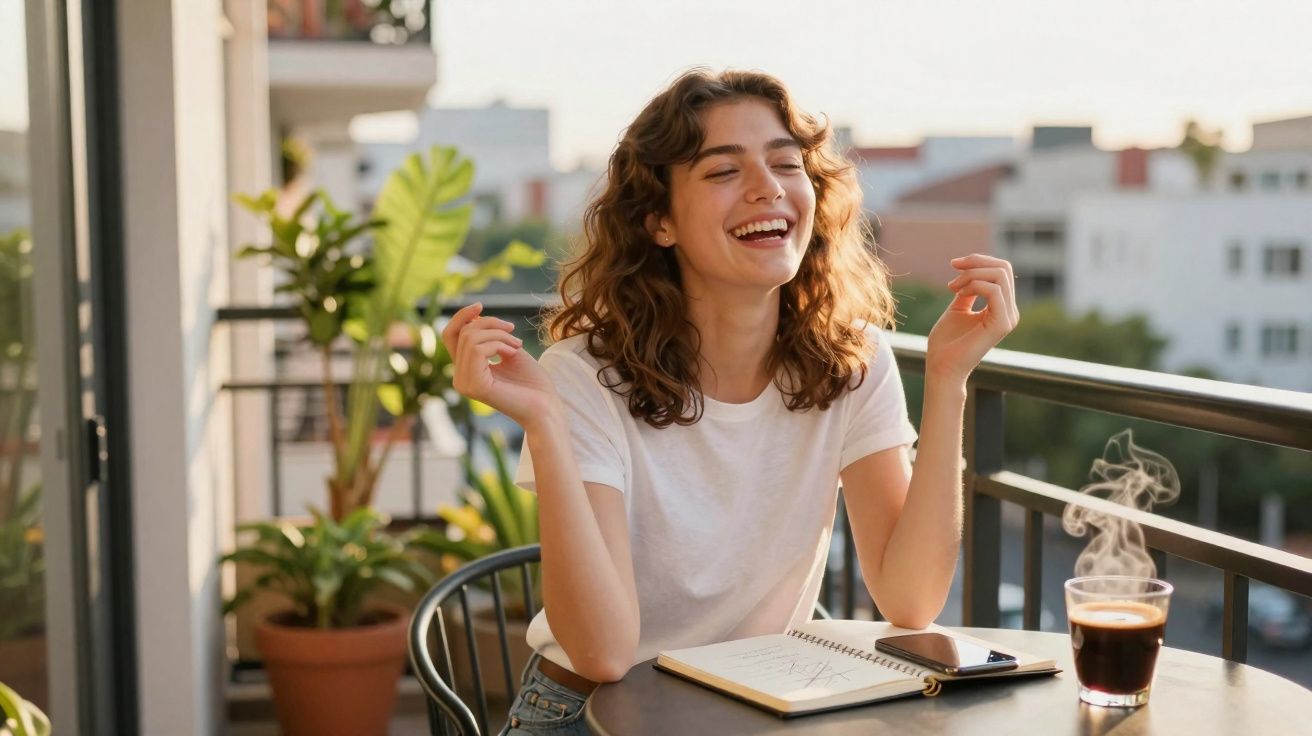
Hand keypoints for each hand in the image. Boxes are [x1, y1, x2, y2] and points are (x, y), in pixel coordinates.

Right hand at [441, 303, 557, 428]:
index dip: (461, 317)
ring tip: (517, 346)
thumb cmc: (532, 382)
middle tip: (513, 332)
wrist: (546, 406)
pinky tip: (513, 353)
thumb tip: (473, 317)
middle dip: (490, 324)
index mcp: (466, 370)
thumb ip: (490, 336)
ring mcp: (464, 383)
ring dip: (499, 335)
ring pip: (471, 338)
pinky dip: (499, 344)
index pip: (450, 335)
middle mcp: (460, 378)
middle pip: (464, 333)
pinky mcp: (474, 386)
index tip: (480, 306)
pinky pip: (478, 349)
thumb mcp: (508, 350)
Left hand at [925, 254, 1019, 384]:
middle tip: (953, 271)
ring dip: (971, 274)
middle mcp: (1010, 312)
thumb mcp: (957, 307)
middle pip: (1003, 268)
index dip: (978, 260)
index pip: (1001, 271)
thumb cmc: (946, 342)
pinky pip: (994, 290)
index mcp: (1001, 307)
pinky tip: (959, 295)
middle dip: (975, 262)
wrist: (941, 368)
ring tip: (953, 287)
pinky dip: (974, 285)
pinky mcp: (1001, 324)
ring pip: (1000, 275)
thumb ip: (968, 290)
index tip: (954, 264)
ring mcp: (1008, 318)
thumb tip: (971, 270)